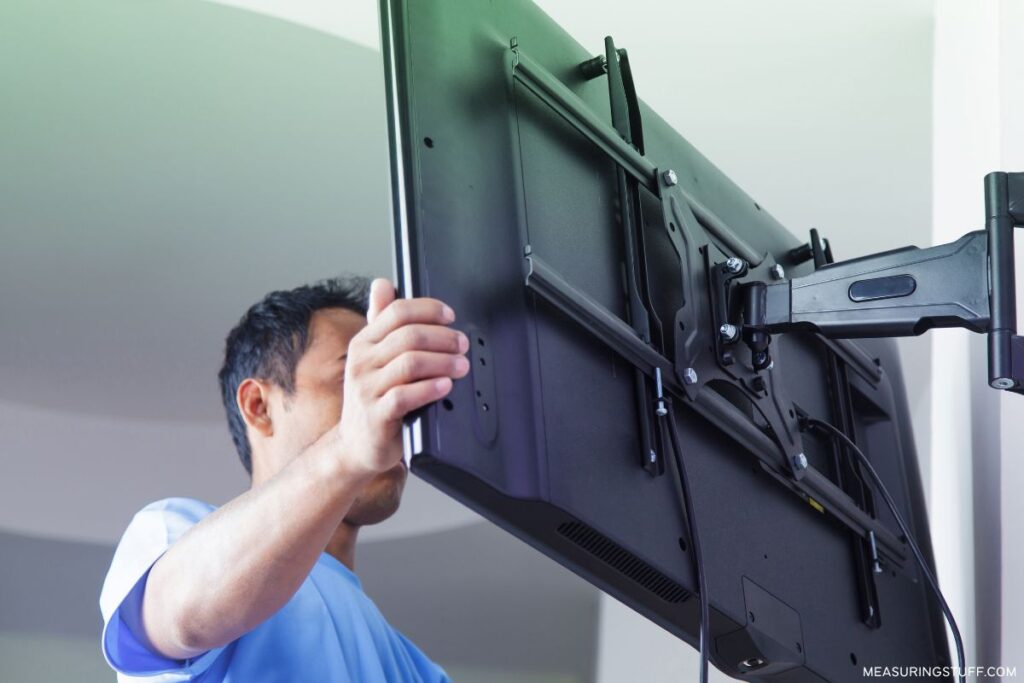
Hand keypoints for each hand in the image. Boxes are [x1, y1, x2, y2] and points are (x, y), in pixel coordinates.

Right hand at [336, 278, 468, 475]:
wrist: (356, 444)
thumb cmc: (372, 398)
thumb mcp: (372, 357)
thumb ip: (380, 322)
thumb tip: (382, 284)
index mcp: (363, 342)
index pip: (396, 312)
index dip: (428, 309)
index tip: (450, 316)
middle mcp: (361, 362)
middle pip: (409, 336)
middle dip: (443, 337)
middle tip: (462, 344)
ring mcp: (366, 389)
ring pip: (411, 363)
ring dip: (443, 361)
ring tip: (461, 366)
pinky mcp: (376, 415)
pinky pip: (406, 396)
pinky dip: (430, 388)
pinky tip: (446, 386)